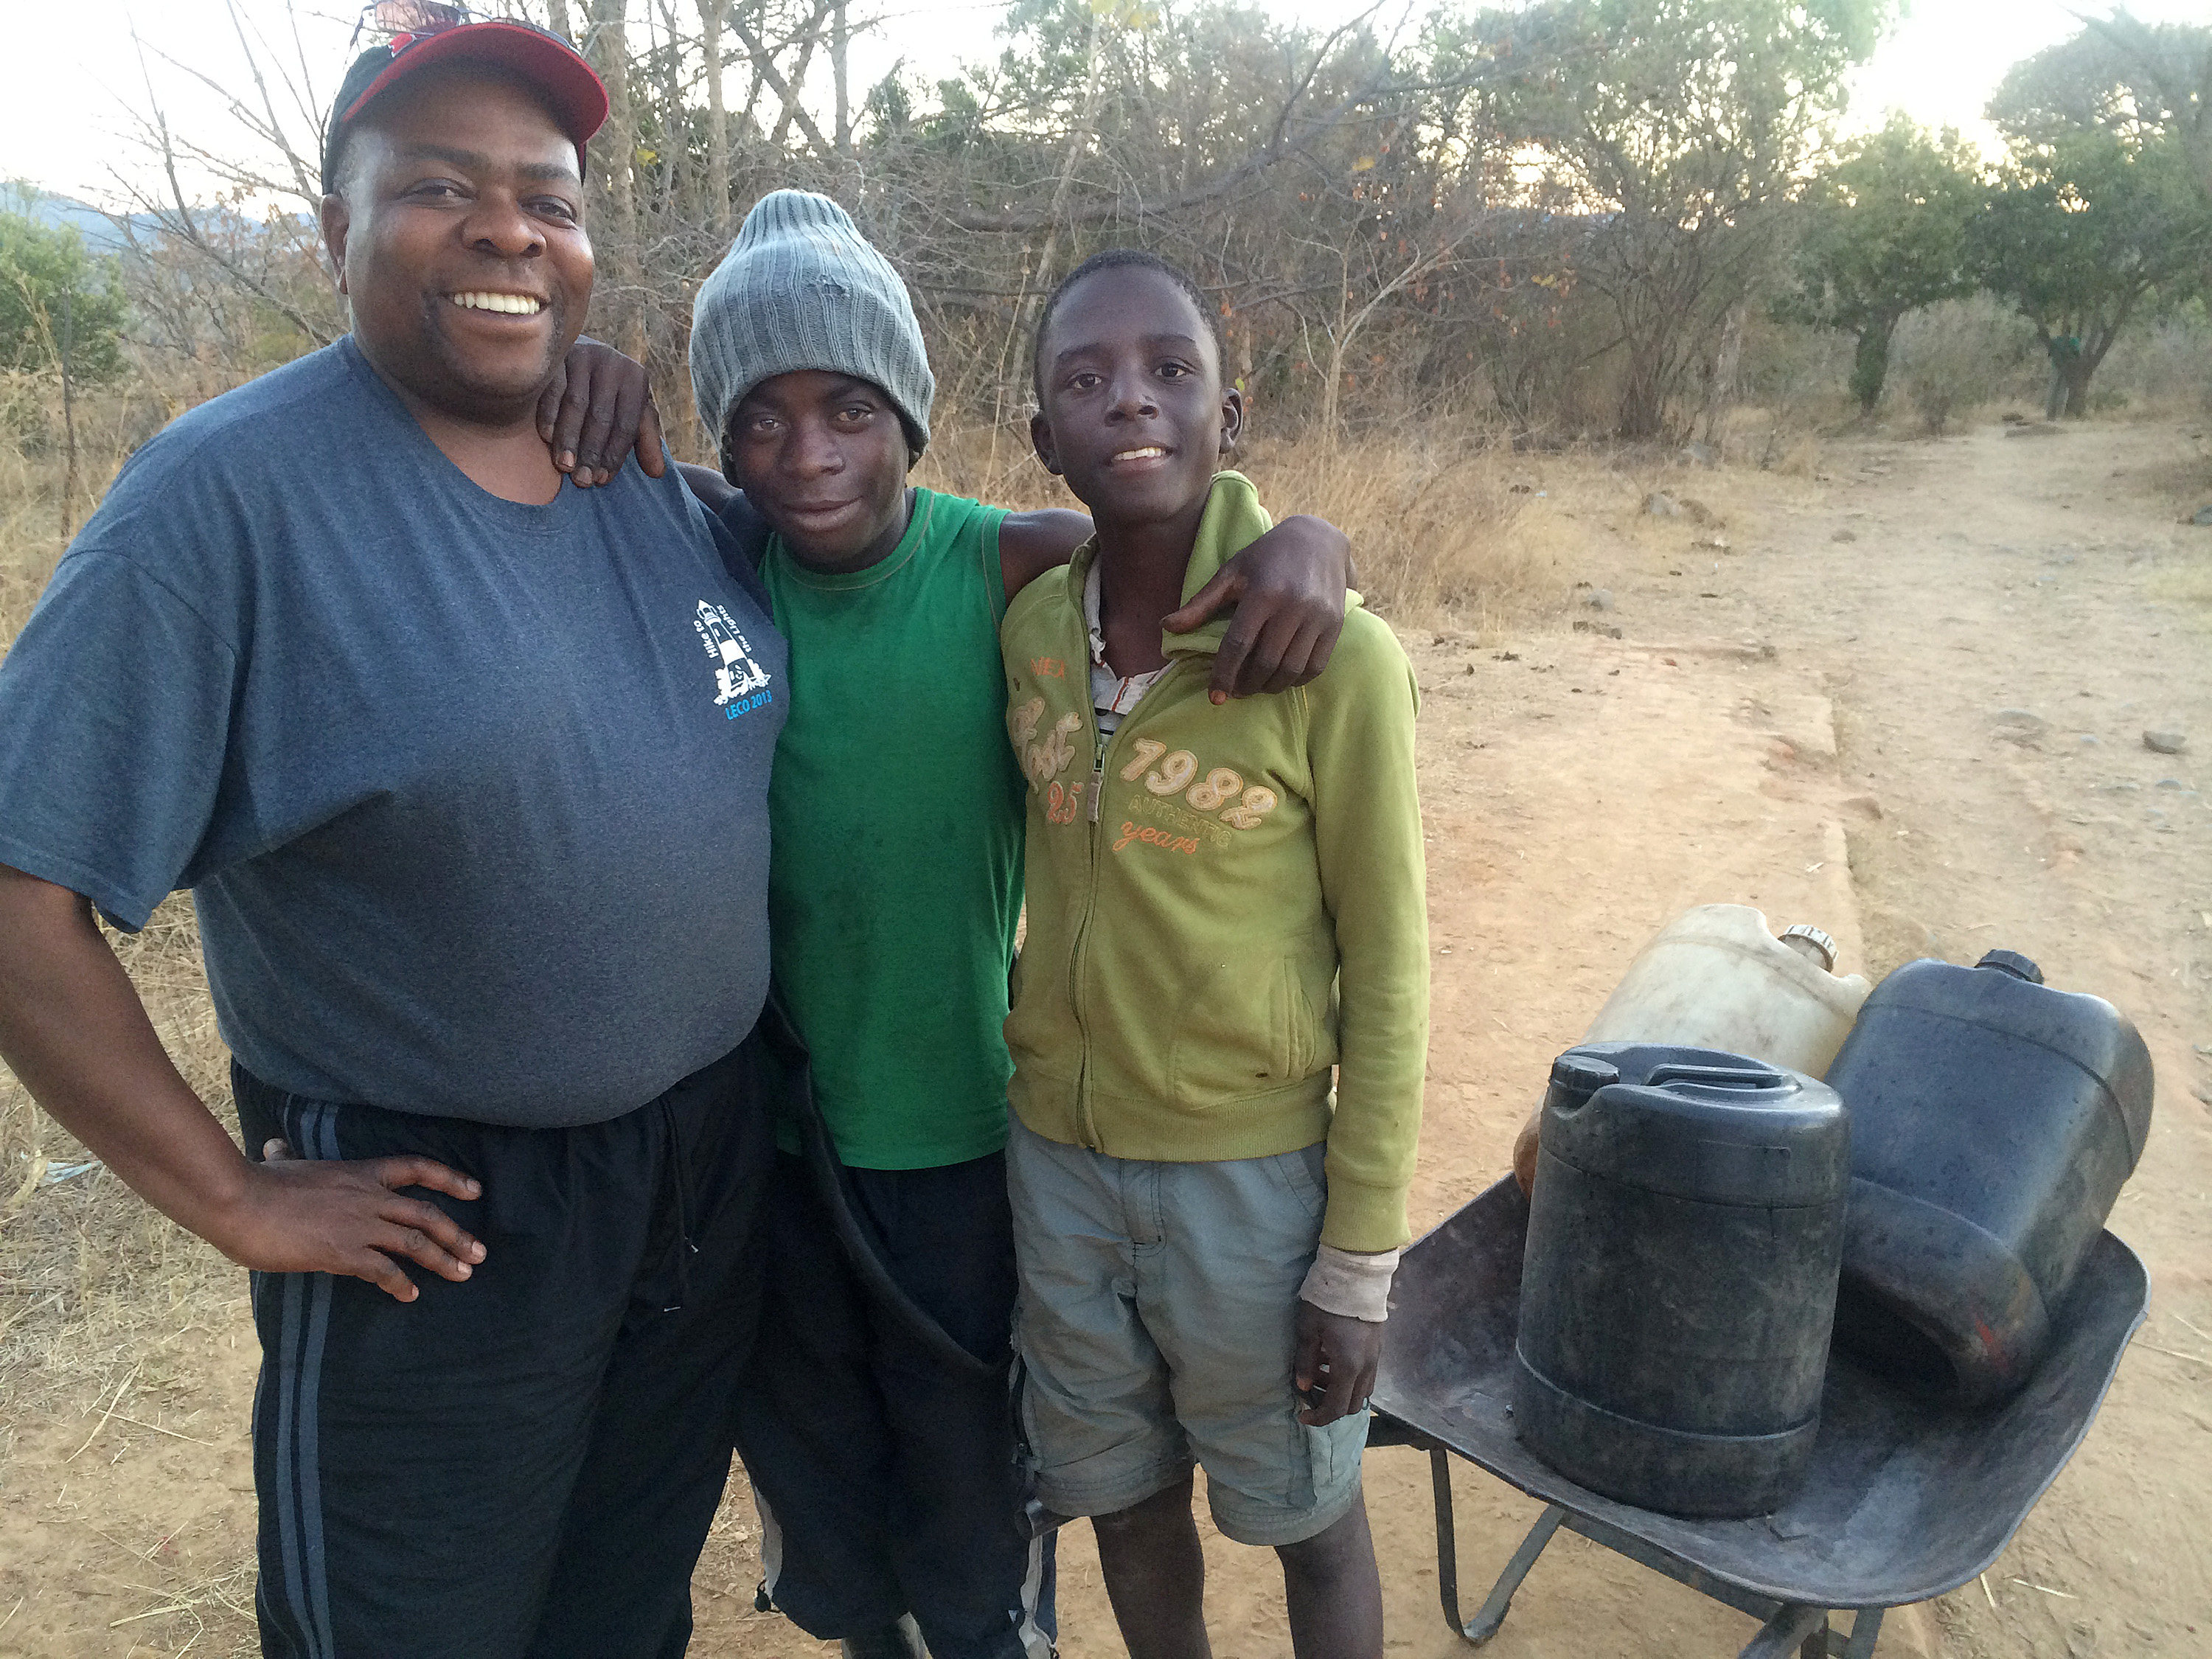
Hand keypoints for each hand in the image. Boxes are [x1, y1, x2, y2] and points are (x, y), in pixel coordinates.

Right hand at [208, 1138, 486, 1302]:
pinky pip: (383, 1271)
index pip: (416, 1168)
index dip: (449, 1178)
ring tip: (462, 1275)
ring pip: (414, 1242)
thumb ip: (286, 1157)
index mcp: (360, 1172)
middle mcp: (368, 1197)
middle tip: (479, 1252)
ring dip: (442, 1259)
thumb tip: (274, 1146)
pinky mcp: (343, 1252)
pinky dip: (400, 1284)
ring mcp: (358, 1225)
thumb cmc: (257, 1184)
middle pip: (426, 1213)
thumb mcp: (281, 1164)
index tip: (475, 1190)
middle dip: (456, 1234)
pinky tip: (409, 1295)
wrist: (240, 1202)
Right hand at [536, 337, 666, 487]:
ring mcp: (583, 355)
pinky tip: (546, 437)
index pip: (626, 423)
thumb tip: (657, 473)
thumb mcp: (632, 409)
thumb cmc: (609, 390)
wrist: (578, 349)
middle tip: (582, 480)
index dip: (615, 454)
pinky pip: (552, 388)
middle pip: (601, 416)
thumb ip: (645, 439)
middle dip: (591, 452)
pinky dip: (549, 414)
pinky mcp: (556, 354)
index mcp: (635, 378)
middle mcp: (611, 363)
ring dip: (569, 438)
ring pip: (576, 404)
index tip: (602, 480)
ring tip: (565, 466)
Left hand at [1163, 513, 1349, 702]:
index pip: (1239, 643)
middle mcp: (1293, 606)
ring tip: (1255, 686)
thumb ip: (1201, 603)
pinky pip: (1315, 666)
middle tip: (1235, 691)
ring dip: (1269, 686)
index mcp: (1263, 592)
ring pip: (1291, 669)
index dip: (1224, 674)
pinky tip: (1281, 678)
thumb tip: (1165, 627)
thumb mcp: (1231, 573)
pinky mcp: (1335, 625)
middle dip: (1246, 684)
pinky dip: (1296, 680)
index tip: (1215, 696)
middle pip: (1265, 661)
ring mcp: (1318, 616)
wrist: (1318, 540)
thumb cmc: (1266, 557)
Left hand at [1293, 1299, 1384, 1426]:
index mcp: (1348, 1367)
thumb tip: (1302, 1386)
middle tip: (1309, 1390)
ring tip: (1318, 1371)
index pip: (1336, 1408)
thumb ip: (1305, 1361)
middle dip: (1330, 1405)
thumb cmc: (1327, 1302)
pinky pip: (1365, 1374)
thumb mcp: (1308, 1330)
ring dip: (1340, 1390)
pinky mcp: (1377, 1347)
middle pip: (1353, 1404)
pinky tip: (1331, 1358)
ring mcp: (1375, 1358)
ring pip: (1361, 1390)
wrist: (1356, 1275)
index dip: (1319, 1418)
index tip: (1302, 1415)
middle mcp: (1366, 1368)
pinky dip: (1349, 1377)